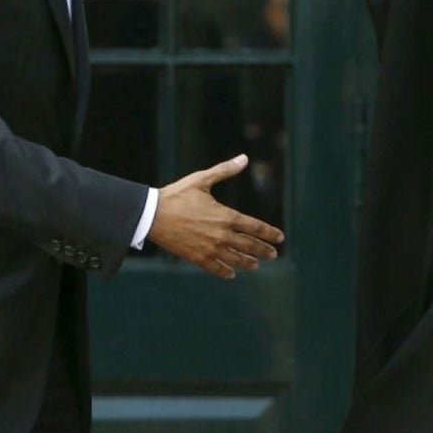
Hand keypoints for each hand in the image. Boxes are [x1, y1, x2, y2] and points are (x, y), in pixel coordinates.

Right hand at [147, 154, 284, 278]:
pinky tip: (231, 274)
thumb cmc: (177, 194)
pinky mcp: (197, 257)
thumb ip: (225, 170)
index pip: (255, 227)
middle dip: (263, 250)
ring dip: (247, 263)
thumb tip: (244, 158)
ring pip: (235, 259)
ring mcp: (210, 248)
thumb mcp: (202, 179)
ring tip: (255, 266)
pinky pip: (216, 268)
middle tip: (273, 255)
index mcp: (226, 216)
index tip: (280, 238)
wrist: (153, 215)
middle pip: (249, 245)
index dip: (269, 233)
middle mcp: (222, 235)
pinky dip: (225, 271)